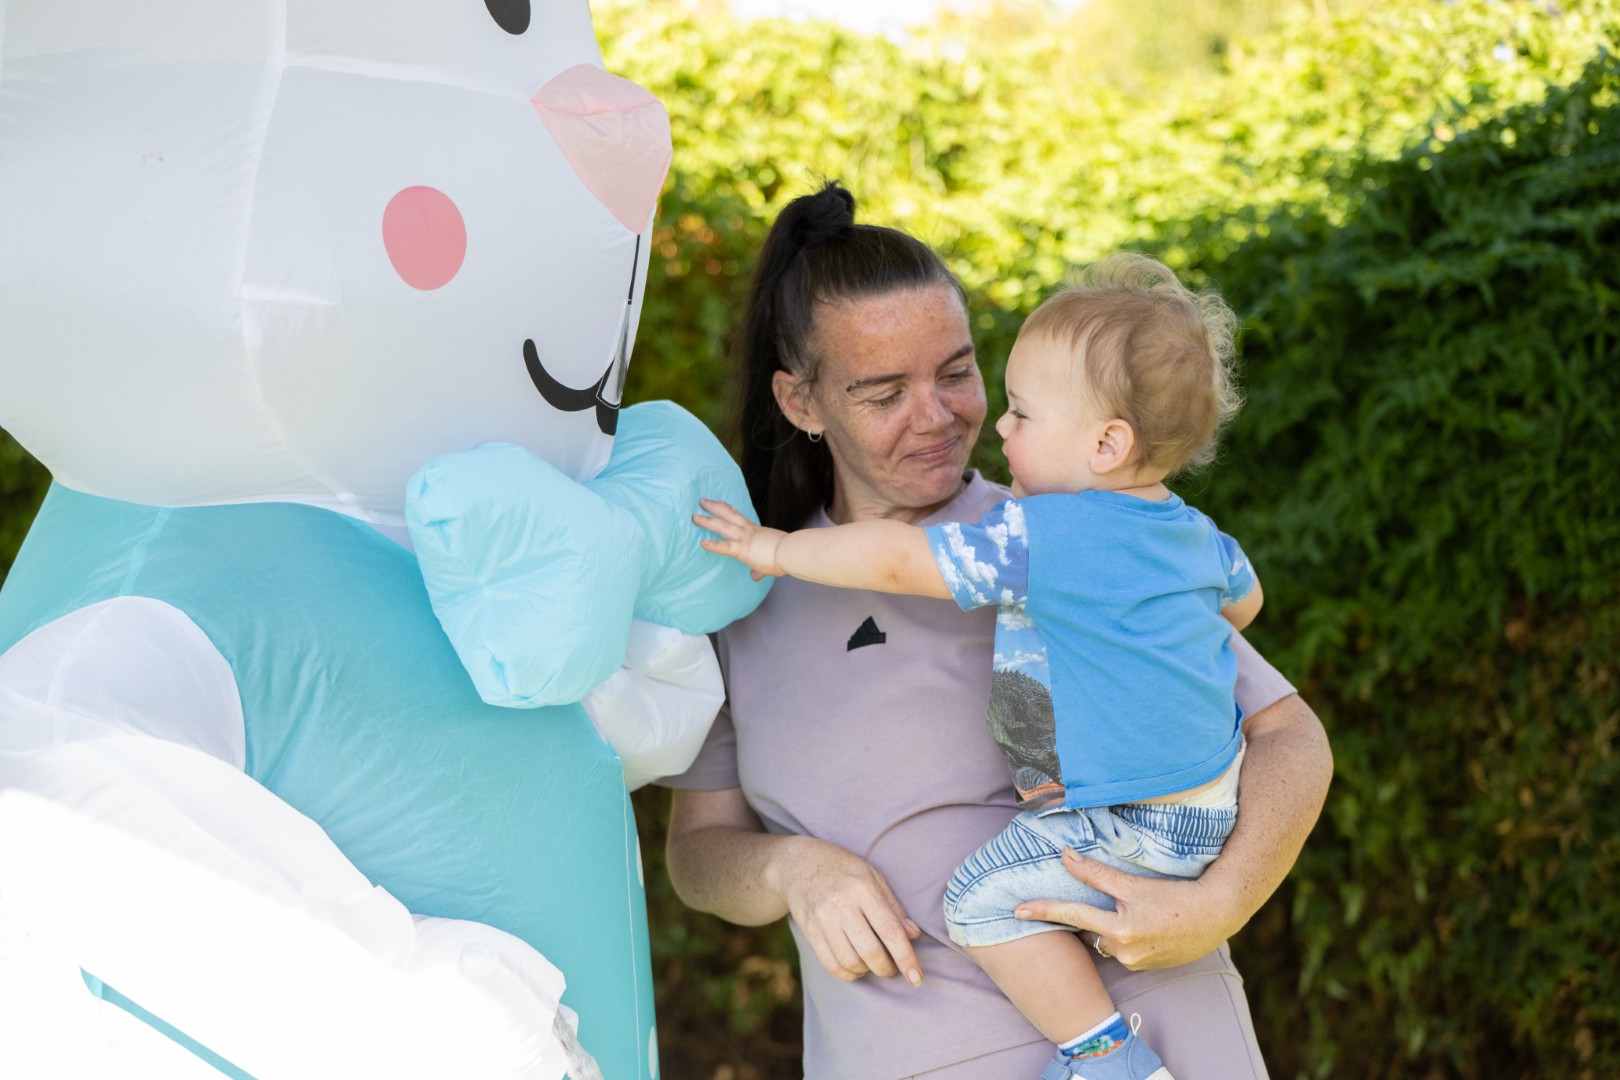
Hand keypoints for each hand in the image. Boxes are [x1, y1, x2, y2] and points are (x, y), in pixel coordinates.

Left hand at [694, 498, 786, 580]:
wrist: (790, 552)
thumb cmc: (785, 555)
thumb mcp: (771, 561)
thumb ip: (759, 570)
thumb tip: (755, 577)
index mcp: (756, 532)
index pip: (740, 518)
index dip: (729, 510)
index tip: (720, 502)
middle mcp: (748, 532)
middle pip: (728, 515)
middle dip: (714, 508)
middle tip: (702, 501)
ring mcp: (744, 539)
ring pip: (723, 526)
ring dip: (708, 520)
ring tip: (695, 516)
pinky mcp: (743, 550)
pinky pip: (725, 547)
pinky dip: (714, 545)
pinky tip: (702, 543)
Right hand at [766, 837, 924, 986]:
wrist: (799, 863)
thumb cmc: (843, 869)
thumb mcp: (872, 876)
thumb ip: (893, 907)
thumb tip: (913, 935)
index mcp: (863, 888)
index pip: (889, 930)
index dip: (906, 957)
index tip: (917, 978)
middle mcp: (841, 905)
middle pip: (870, 951)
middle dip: (886, 968)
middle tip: (892, 967)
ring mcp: (822, 919)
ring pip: (850, 962)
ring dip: (867, 971)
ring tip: (872, 963)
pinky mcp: (809, 932)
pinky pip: (831, 965)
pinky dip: (848, 973)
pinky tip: (856, 966)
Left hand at [1013, 848, 1242, 970]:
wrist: (1216, 915)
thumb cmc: (1175, 896)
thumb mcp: (1133, 883)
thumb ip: (1096, 873)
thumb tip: (1065, 856)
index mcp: (1117, 931)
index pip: (1071, 915)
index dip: (1042, 910)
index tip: (1015, 910)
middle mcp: (1122, 952)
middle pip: (1089, 931)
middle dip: (1090, 917)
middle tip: (1104, 903)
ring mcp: (1136, 963)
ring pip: (1107, 942)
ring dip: (1110, 927)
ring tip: (1134, 910)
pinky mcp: (1149, 967)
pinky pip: (1125, 951)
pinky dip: (1126, 937)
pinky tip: (1145, 924)